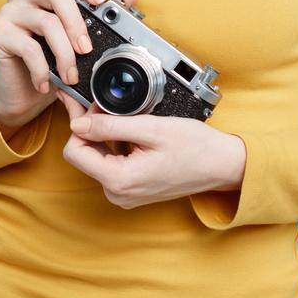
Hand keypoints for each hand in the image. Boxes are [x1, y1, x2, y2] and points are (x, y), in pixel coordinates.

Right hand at [0, 0, 140, 132]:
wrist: (22, 93)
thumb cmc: (51, 60)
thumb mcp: (78, 37)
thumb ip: (101, 13)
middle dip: (77, 23)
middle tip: (87, 49)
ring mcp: (9, 12)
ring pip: (46, 22)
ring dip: (64, 52)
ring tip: (71, 75)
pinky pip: (28, 47)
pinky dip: (42, 68)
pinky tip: (47, 83)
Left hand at [55, 91, 246, 208]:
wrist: (222, 165)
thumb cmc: (195, 147)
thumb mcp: (151, 128)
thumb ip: (110, 125)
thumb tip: (78, 123)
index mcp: (120, 180)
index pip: (74, 151)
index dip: (80, 123)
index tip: (91, 105)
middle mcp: (118, 193)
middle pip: (84, 155)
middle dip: (91, 127)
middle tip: (105, 103)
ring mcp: (125, 194)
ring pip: (97, 158)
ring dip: (104, 135)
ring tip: (124, 118)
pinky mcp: (131, 190)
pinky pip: (111, 165)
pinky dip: (115, 145)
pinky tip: (130, 133)